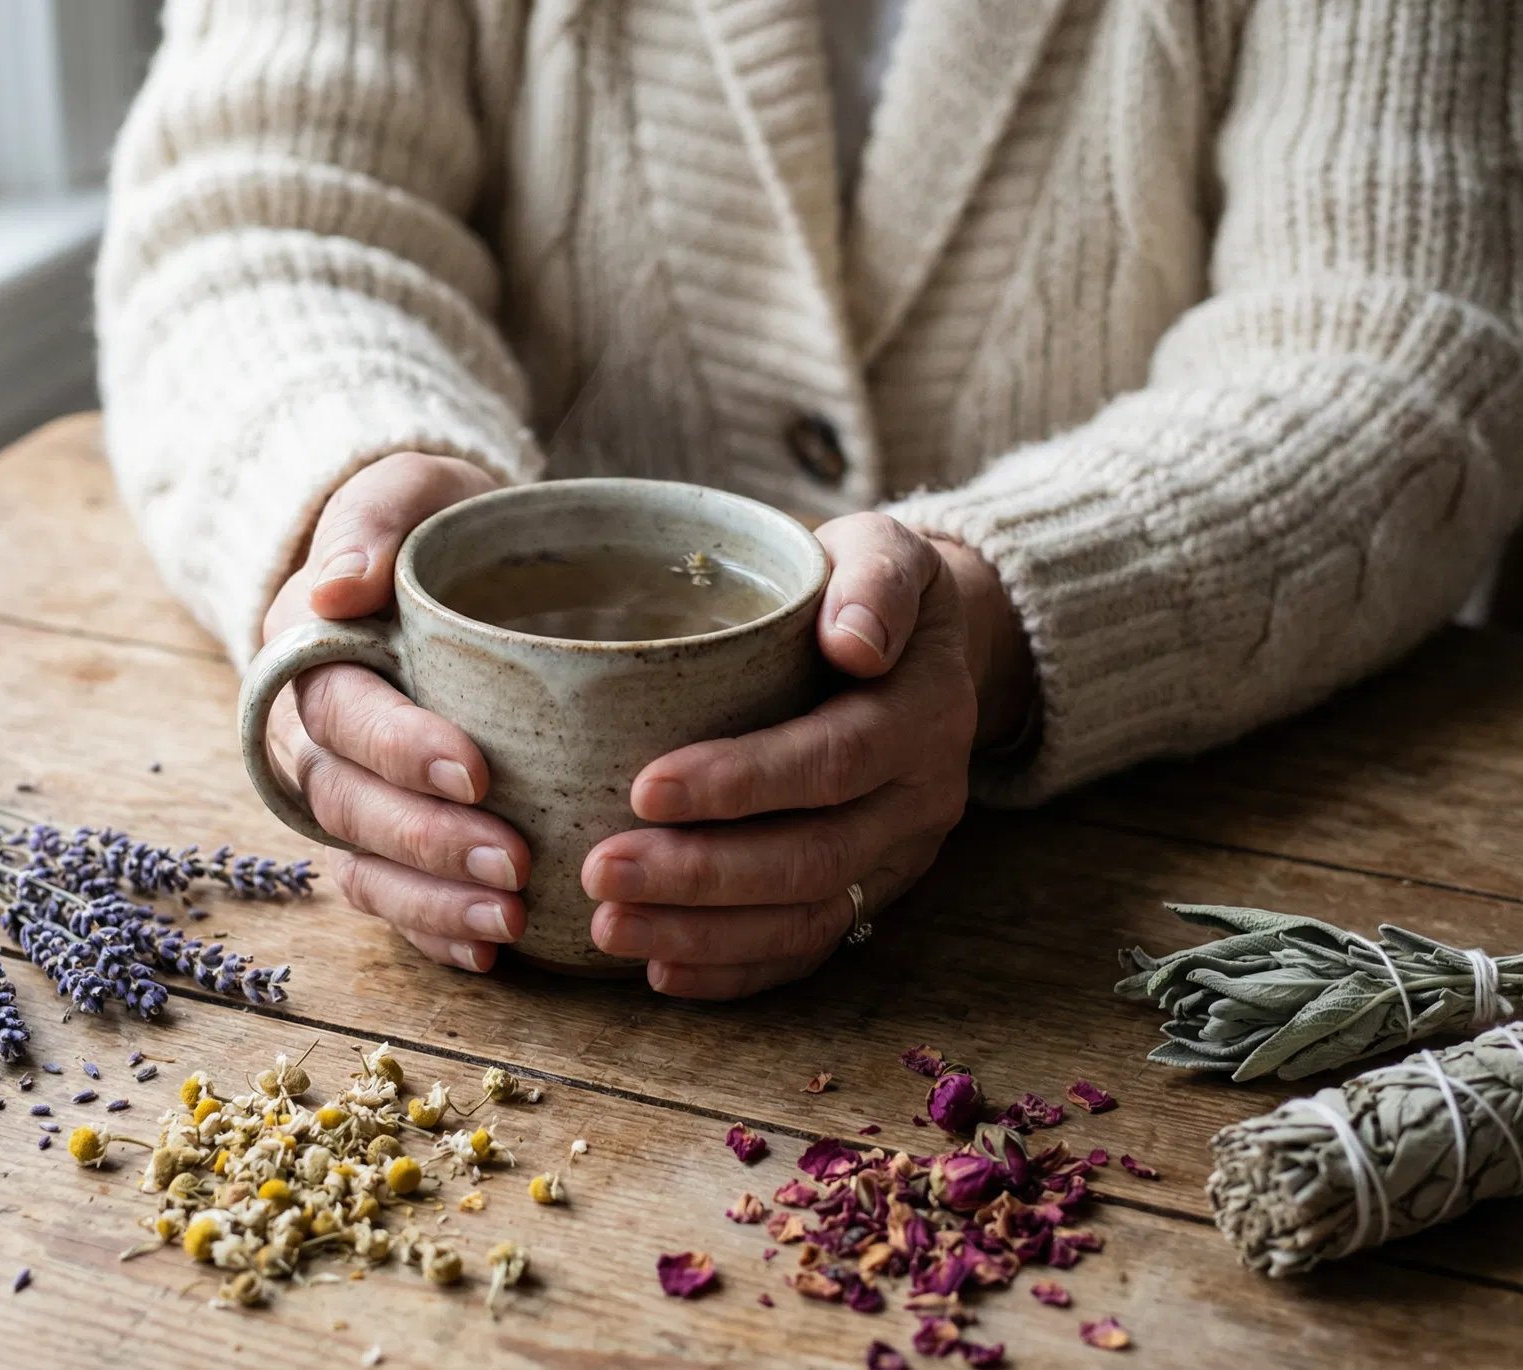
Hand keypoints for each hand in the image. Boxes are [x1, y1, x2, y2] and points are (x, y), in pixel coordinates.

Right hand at [260, 452, 531, 972]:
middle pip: (348, 802)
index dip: (400, 749)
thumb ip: (371, 518)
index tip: (476, 772)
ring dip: (431, 900)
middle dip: (428, 842)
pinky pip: (389, 895)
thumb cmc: (436, 524)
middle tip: (515, 864)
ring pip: (362, 861)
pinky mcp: (383, 833)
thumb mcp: (407, 488)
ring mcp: (344, 790)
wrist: (452, 564)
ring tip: (510, 918)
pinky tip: (492, 950)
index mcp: (306, 651)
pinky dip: (432, 929)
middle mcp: (311, 732)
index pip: (342, 711)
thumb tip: (335, 589)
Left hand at [581, 512, 1032, 999]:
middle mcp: (922, 794)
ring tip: (609, 927)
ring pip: (807, 915)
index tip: (642, 787)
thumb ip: (876, 580)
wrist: (921, 647)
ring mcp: (901, 853)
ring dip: (704, 933)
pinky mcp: (874, 890)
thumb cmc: (865, 587)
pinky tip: (662, 972)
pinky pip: (810, 947)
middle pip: (812, 855)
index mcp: (923, 709)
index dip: (741, 782)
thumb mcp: (883, 549)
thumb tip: (855, 641)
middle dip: (701, 876)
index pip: (832, 758)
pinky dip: (736, 970)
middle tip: (599, 873)